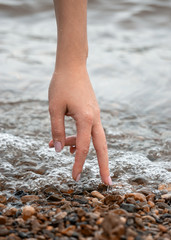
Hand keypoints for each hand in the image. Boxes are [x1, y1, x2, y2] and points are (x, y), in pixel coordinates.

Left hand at [48, 66, 111, 184]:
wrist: (72, 66)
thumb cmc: (61, 85)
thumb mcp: (54, 108)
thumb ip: (56, 130)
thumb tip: (57, 150)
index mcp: (86, 118)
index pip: (83, 147)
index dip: (78, 164)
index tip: (74, 178)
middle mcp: (95, 118)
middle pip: (102, 147)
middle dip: (103, 165)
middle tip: (107, 183)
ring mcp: (95, 115)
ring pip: (94, 139)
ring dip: (80, 148)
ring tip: (63, 149)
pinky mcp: (92, 112)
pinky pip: (88, 130)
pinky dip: (79, 138)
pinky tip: (67, 141)